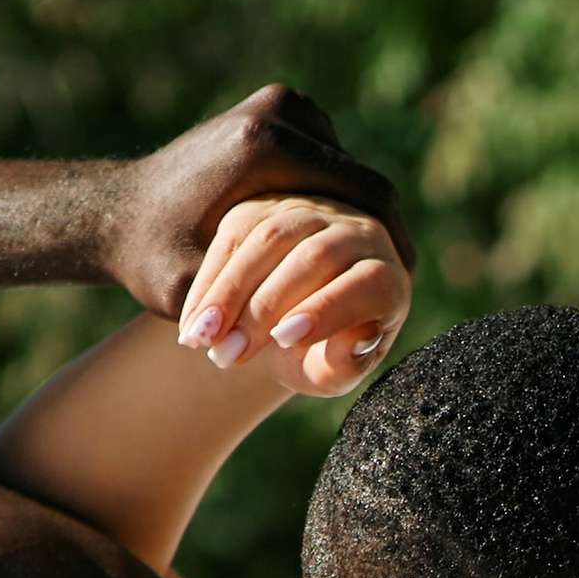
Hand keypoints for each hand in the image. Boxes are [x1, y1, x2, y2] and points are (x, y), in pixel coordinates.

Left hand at [105, 85, 412, 335]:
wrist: (116, 212)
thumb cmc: (154, 261)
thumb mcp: (200, 295)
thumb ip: (257, 309)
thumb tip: (327, 341)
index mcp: (265, 146)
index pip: (365, 190)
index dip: (395, 237)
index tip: (409, 276)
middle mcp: (276, 111)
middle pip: (359, 174)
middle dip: (378, 227)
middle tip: (400, 274)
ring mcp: (276, 103)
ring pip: (345, 165)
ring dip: (358, 212)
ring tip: (373, 263)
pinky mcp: (273, 109)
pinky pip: (326, 156)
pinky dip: (336, 196)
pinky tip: (340, 241)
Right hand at [174, 194, 410, 398]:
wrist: (293, 323)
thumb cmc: (321, 355)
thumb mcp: (332, 371)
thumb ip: (345, 365)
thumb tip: (351, 344)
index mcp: (386, 276)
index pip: (365, 283)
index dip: (327, 309)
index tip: (285, 340)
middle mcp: (356, 233)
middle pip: (311, 258)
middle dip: (262, 309)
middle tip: (227, 355)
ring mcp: (310, 212)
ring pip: (267, 239)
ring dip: (228, 292)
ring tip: (200, 340)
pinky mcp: (265, 206)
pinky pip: (233, 235)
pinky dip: (210, 280)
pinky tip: (192, 321)